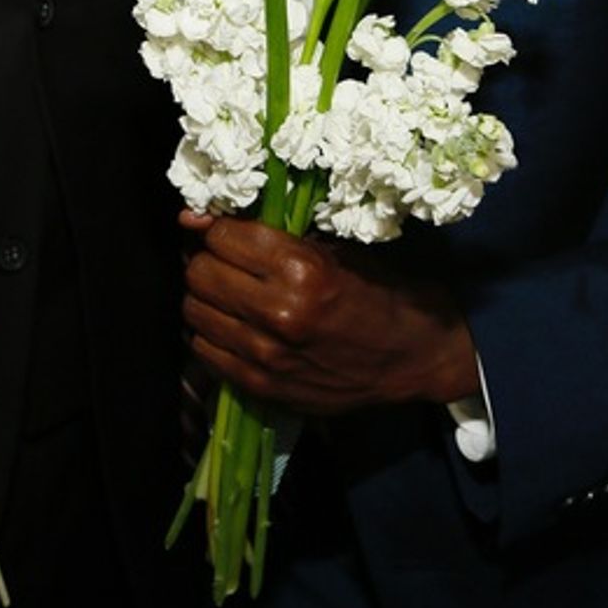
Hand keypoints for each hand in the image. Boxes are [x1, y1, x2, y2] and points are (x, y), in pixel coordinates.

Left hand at [180, 213, 477, 417]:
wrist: (413, 356)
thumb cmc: (377, 292)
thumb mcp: (335, 249)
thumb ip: (275, 234)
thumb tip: (205, 220)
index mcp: (301, 270)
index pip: (221, 236)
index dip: (218, 228)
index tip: (226, 230)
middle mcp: (278, 313)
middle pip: (199, 272)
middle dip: (207, 259)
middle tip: (225, 260)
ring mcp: (267, 356)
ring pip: (194, 311)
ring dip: (205, 297)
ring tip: (228, 292)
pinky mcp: (262, 387)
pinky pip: (204, 352)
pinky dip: (210, 333)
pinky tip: (233, 325)